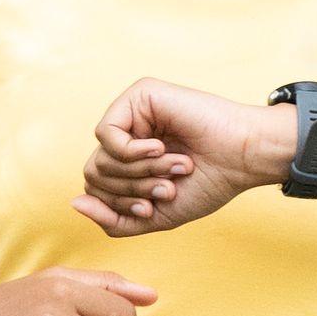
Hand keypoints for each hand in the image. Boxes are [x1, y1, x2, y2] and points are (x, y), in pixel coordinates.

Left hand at [75, 80, 286, 236]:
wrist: (241, 159)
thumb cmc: (208, 183)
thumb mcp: (153, 217)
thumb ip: (113, 219)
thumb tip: (75, 202)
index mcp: (130, 161)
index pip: (97, 189)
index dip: (120, 205)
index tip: (154, 207)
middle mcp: (128, 135)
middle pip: (94, 174)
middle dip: (130, 190)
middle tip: (167, 187)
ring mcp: (132, 114)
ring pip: (100, 158)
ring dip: (139, 173)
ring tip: (175, 166)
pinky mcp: (138, 96)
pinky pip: (106, 134)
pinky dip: (130, 152)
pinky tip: (159, 148)